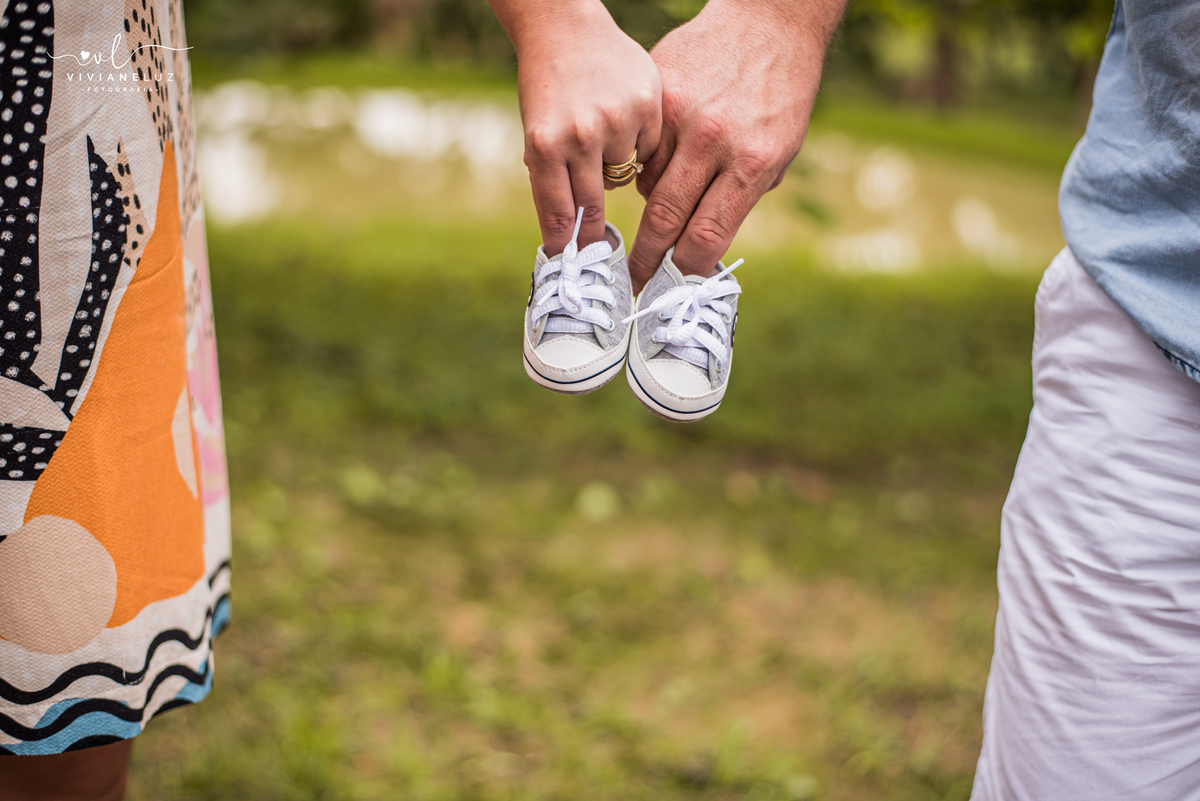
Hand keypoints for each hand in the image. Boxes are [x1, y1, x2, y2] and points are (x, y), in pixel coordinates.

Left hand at [491, 0, 662, 254]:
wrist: (566, 28)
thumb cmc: (547, 88)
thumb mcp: (537, 134)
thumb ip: (552, 182)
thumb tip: (567, 239)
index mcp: (544, 144)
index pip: (558, 212)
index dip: (567, 246)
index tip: (574, 271)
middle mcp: (580, 134)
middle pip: (593, 204)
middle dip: (594, 233)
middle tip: (601, 254)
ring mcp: (617, 119)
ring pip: (623, 176)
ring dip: (614, 171)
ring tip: (602, 145)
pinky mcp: (648, 103)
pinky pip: (648, 150)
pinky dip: (638, 146)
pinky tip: (625, 126)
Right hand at [628, 0, 841, 289]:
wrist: (769, 24)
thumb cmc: (781, 95)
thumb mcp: (781, 152)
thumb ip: (742, 196)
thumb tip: (704, 242)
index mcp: (753, 161)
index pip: (708, 234)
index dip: (686, 269)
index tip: (672, 287)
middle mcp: (715, 140)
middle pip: (668, 217)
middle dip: (648, 257)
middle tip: (634, 280)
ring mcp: (683, 115)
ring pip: (649, 183)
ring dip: (654, 205)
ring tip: (665, 205)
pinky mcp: (660, 93)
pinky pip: (644, 149)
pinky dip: (650, 165)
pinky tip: (666, 161)